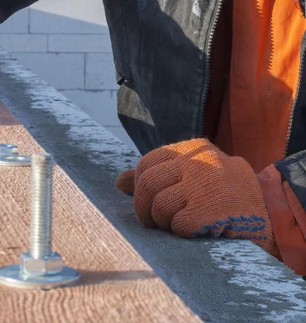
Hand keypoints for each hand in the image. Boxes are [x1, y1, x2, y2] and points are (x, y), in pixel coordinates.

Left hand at [115, 139, 278, 256]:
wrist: (262, 209)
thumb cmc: (216, 191)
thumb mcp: (189, 173)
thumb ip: (155, 173)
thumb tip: (119, 183)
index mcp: (189, 150)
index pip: (147, 163)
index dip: (140, 185)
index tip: (146, 200)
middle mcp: (195, 163)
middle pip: (147, 184)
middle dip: (142, 208)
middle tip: (150, 221)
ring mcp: (203, 185)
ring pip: (159, 206)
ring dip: (161, 222)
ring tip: (174, 224)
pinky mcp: (210, 210)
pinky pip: (178, 224)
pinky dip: (181, 232)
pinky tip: (194, 229)